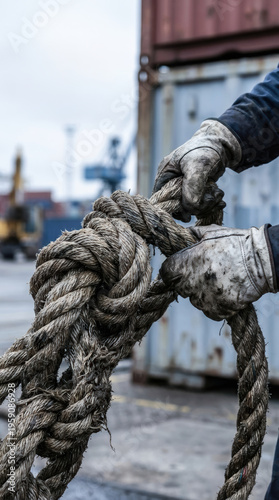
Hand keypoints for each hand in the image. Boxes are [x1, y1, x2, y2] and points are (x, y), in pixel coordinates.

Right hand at [153, 120, 241, 221]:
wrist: (222, 144)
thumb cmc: (205, 150)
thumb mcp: (198, 166)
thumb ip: (192, 187)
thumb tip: (190, 207)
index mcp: (165, 174)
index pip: (161, 198)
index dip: (172, 208)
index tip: (187, 214)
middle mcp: (172, 182)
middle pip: (177, 205)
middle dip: (194, 206)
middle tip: (210, 201)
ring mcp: (184, 186)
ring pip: (190, 206)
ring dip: (205, 205)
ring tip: (218, 195)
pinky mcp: (195, 190)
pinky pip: (199, 204)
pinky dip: (210, 203)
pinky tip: (220, 198)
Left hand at [159, 224, 276, 320]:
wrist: (262, 261)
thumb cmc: (236, 243)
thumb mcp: (211, 232)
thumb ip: (192, 234)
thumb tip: (180, 233)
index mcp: (187, 262)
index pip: (166, 272)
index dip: (172, 270)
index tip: (180, 268)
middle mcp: (193, 282)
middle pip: (179, 288)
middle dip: (187, 282)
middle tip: (204, 273)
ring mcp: (205, 298)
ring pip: (195, 300)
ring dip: (201, 293)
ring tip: (218, 281)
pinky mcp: (218, 310)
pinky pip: (209, 311)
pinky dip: (214, 305)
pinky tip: (225, 291)